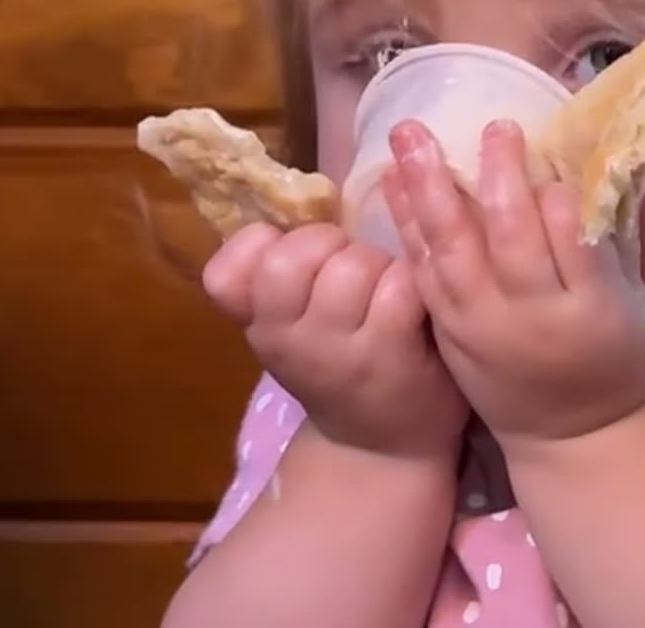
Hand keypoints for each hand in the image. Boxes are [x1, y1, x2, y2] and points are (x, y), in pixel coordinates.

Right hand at [202, 213, 467, 458]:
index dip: (265, 244)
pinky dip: (413, 285)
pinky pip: (399, 289)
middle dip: (330, 245)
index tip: (296, 260)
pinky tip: (417, 308)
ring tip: (388, 292)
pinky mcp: (392, 360)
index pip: (227, 270)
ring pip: (352, 265)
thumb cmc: (342, 366)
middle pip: (293, 255)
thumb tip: (290, 194)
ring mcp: (339, 354)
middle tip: (352, 270)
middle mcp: (288, 341)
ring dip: (379, 266)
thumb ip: (280, 275)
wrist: (385, 449)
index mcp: (259, 324)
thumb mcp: (293, 328)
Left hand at [385, 119, 644, 445]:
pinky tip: (394, 183)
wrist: (569, 435)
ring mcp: (482, 326)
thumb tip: (602, 163)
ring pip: (453, 251)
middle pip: (510, 239)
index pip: (572, 241)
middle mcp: (532, 318)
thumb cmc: (614, 358)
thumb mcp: (636, 302)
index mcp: (591, 309)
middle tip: (494, 128)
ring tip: (412, 137)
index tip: (547, 147)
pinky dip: (409, 225)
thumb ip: (613, 240)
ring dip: (430, 189)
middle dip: (498, 178)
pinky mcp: (449, 331)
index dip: (556, 194)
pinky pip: (426, 273)